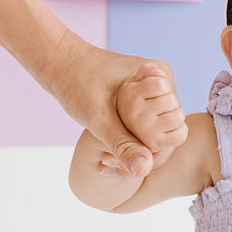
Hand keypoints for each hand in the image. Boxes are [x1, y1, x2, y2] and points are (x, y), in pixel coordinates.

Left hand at [43, 34, 186, 178]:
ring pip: (153, 132)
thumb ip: (124, 143)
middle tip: (105, 163)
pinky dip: (126, 140)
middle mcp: (163, 83)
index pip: (173, 128)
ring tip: (103, 160)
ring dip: (132, 149)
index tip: (117, 160)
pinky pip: (142, 126)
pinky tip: (105, 154)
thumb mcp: (99, 117)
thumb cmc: (76, 81)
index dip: (151, 152)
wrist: (58, 61)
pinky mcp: (139, 96)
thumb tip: (144, 170)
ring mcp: (152, 89)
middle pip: (165, 132)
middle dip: (139, 152)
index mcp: (163, 78)